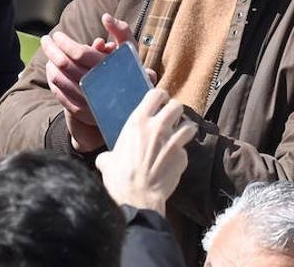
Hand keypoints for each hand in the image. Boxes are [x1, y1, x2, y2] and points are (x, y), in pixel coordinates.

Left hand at [41, 13, 136, 152]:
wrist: (133, 107)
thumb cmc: (131, 72)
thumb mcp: (131, 49)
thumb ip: (122, 30)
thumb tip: (105, 17)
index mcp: (110, 68)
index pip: (79, 53)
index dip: (65, 42)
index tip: (57, 35)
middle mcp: (98, 85)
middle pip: (65, 64)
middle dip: (51, 49)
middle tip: (46, 40)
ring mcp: (88, 100)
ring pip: (59, 79)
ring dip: (50, 64)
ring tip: (49, 54)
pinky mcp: (81, 111)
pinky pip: (60, 94)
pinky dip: (53, 81)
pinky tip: (52, 71)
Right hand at [95, 88, 196, 213]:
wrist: (137, 198)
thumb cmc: (120, 179)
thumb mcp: (107, 161)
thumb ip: (109, 155)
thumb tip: (104, 159)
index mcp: (138, 122)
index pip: (156, 94)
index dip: (161, 97)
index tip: (161, 102)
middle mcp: (158, 127)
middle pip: (176, 106)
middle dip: (175, 112)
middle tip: (171, 119)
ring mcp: (172, 141)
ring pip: (189, 125)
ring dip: (185, 129)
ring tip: (180, 135)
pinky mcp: (182, 157)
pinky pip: (185, 151)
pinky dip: (181, 155)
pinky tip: (174, 161)